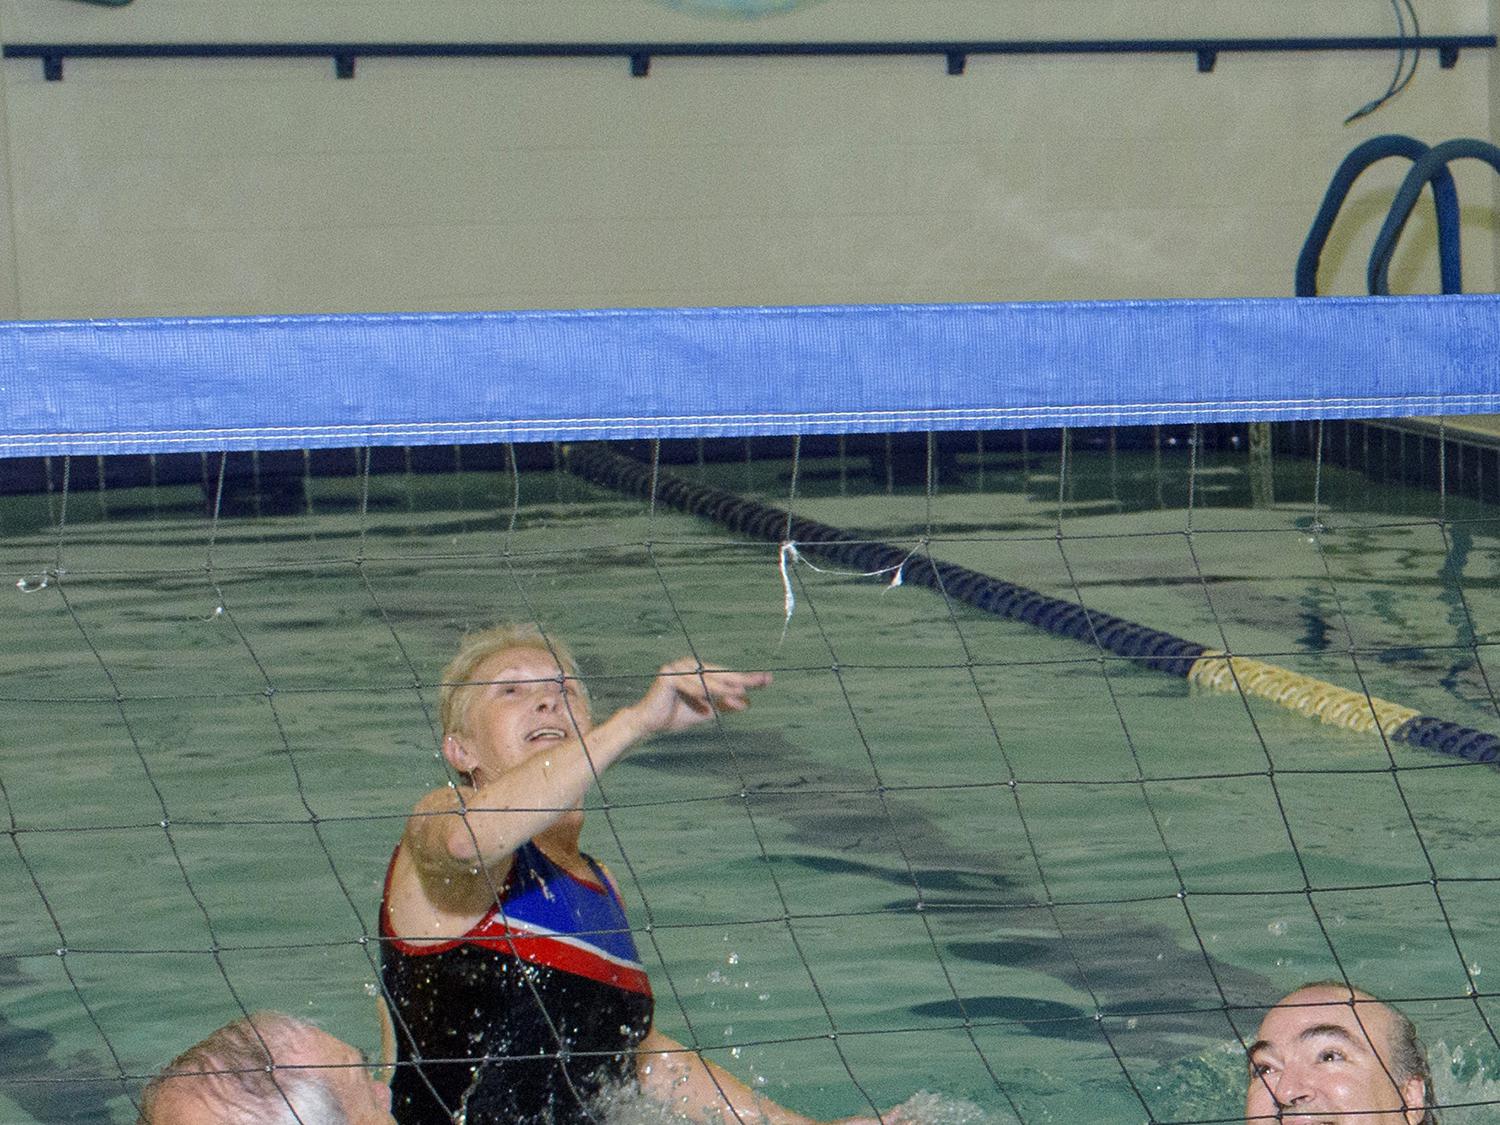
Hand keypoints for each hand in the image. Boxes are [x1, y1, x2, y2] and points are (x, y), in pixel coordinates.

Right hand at [628, 658, 771, 736]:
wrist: (650, 724)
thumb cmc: (677, 715)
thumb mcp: (707, 711)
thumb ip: (724, 705)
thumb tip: (747, 702)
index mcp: (698, 671)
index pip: (726, 675)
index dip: (746, 678)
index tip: (767, 679)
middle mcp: (689, 665)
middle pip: (720, 674)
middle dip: (741, 680)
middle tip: (762, 681)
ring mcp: (678, 667)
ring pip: (707, 679)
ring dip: (723, 688)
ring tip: (740, 692)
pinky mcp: (668, 675)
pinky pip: (689, 684)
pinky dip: (699, 693)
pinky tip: (706, 704)